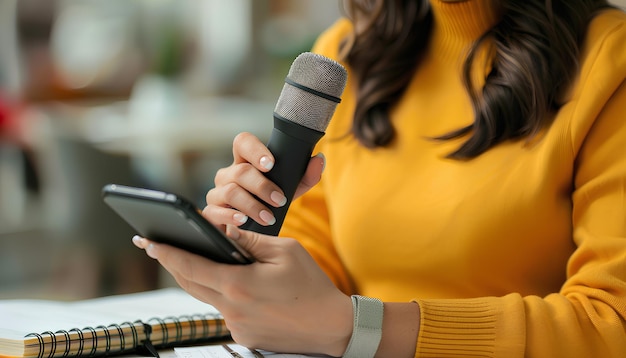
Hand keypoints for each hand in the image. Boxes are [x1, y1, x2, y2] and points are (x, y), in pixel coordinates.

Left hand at [132, 228, 351, 355]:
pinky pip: (224, 310)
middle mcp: (232, 309)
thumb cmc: (312, 286)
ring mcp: (236, 326)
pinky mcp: (244, 335)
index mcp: (239, 285)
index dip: (167, 253)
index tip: (149, 242)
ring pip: (206, 297)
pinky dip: (222, 294)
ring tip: (192, 259)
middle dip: (172, 263)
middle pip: (189, 283)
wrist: (331, 326)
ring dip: (197, 278)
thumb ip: (250, 241)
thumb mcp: (284, 252)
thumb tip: (225, 232)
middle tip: (156, 247)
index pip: (191, 266)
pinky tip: (232, 283)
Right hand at [204, 132, 324, 230]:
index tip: (270, 164)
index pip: (243, 142)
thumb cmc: (272, 203)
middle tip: (279, 200)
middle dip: (262, 186)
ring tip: (267, 217)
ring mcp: (218, 193)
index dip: (255, 150)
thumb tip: (319, 160)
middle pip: (240, 171)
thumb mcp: (292, 189)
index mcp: (245, 161)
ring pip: (230, 192)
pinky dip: (229, 217)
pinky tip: (242, 221)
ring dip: (251, 205)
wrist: (258, 230)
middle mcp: (228, 174)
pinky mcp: (212, 212)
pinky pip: (213, 212)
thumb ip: (306, 175)